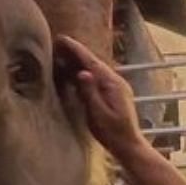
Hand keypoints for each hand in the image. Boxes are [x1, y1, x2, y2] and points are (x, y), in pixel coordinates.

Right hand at [55, 35, 148, 156]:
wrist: (128, 145)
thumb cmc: (112, 133)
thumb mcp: (98, 114)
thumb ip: (89, 93)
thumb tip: (82, 73)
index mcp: (112, 84)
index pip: (91, 62)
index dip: (75, 50)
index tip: (62, 39)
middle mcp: (115, 82)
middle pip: (92, 62)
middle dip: (75, 52)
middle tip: (58, 42)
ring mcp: (115, 87)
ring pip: (94, 70)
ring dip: (78, 62)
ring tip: (62, 54)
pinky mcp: (112, 94)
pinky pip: (95, 78)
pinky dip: (83, 73)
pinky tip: (74, 73)